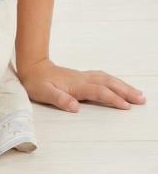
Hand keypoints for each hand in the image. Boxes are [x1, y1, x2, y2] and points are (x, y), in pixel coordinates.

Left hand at [17, 58, 146, 112]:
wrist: (31, 66)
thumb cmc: (37, 82)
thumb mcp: (44, 93)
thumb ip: (59, 99)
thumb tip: (75, 107)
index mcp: (76, 85)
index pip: (99, 92)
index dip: (113, 98)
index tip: (126, 106)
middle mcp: (82, 79)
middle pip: (108, 83)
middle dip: (126, 91)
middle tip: (141, 99)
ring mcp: (83, 77)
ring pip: (107, 79)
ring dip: (123, 85)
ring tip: (137, 93)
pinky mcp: (82, 77)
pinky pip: (103, 78)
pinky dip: (114, 81)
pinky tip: (118, 85)